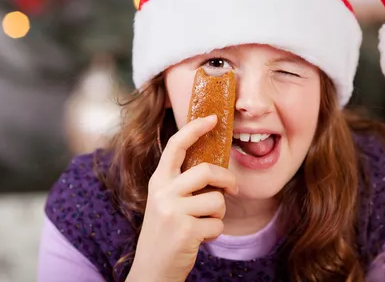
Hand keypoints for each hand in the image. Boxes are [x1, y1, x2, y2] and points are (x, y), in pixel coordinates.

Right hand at [127, 115, 238, 281]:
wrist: (152, 269)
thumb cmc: (165, 232)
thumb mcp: (166, 202)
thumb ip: (182, 183)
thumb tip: (215, 167)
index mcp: (158, 181)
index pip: (176, 146)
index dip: (195, 129)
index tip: (213, 118)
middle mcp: (162, 192)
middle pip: (206, 171)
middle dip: (226, 179)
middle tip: (232, 187)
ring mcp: (173, 211)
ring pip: (217, 200)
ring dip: (218, 214)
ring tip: (204, 223)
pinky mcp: (186, 230)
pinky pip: (217, 224)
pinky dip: (214, 232)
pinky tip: (200, 238)